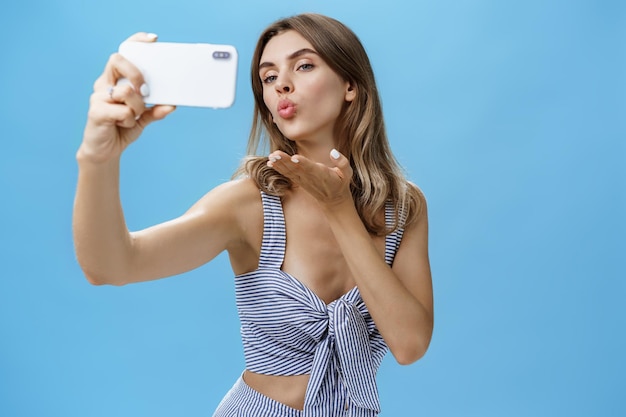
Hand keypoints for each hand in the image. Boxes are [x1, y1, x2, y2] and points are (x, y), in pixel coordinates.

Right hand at [80, 32, 175, 161]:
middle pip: (118, 61)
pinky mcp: (96, 111)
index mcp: (114, 81)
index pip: (122, 54)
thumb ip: (155, 110)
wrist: (104, 152)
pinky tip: (124, 126)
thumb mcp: (142, 119)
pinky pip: (123, 111)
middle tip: (145, 91)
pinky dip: (130, 120)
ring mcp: (98, 97)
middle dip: (137, 74)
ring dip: (137, 107)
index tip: (152, 39)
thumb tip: (171, 104)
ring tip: (133, 117)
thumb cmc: (121, 130)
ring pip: (126, 90)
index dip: (135, 42)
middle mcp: (104, 85)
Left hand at [267, 148, 353, 207]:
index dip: (303, 163)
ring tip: (271, 156)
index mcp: (322, 174)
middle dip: (285, 161)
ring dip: (279, 164)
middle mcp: (310, 177)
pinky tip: (270, 163)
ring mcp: (303, 180)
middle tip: (275, 154)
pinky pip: (287, 174)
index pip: (311, 168)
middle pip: (296, 168)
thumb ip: (342, 162)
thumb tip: (333, 152)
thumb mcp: (347, 173)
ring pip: (290, 171)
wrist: (333, 200)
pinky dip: (278, 169)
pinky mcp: (299, 181)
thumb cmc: (340, 183)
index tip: (295, 158)